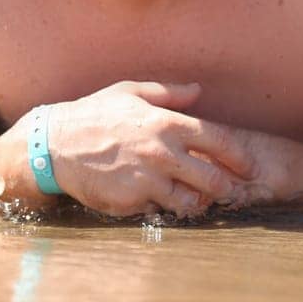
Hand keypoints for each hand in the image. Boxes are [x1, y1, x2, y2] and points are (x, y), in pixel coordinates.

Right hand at [39, 81, 257, 218]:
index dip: (239, 157)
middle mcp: (162, 153)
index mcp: (167, 123)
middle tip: (229, 191)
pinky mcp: (132, 203)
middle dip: (225, 187)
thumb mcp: (130, 92)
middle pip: (212, 179)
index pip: (218, 140)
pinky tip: (159, 201)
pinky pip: (159, 210)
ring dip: (197, 203)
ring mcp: (148, 181)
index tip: (248, 166)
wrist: (54, 146)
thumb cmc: (94, 116)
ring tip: (195, 199)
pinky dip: (163, 208)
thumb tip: (199, 90)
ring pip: (190, 202)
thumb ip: (169, 93)